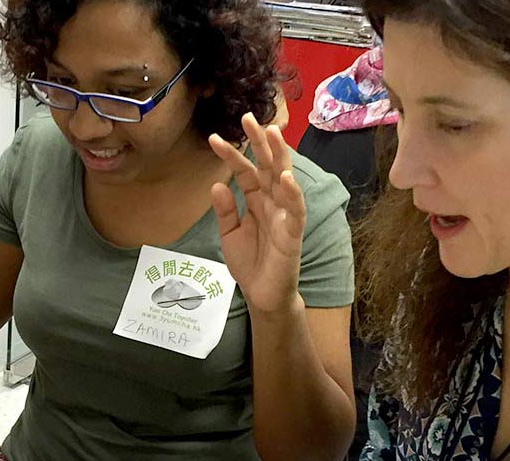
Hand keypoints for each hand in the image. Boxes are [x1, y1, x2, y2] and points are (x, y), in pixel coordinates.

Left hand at [208, 113, 305, 314]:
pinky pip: (295, 209)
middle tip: (247, 117)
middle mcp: (272, 201)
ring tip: (271, 133)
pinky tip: (284, 176)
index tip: (214, 138)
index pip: (245, 171)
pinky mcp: (293, 231)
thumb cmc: (250, 263)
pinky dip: (292, 192)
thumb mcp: (229, 234)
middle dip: (259, 142)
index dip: (231, 155)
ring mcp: (284, 214)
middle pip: (266, 165)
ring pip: (283, 178)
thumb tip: (217, 184)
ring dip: (278, 155)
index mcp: (256, 199)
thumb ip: (225, 210)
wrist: (262, 294)